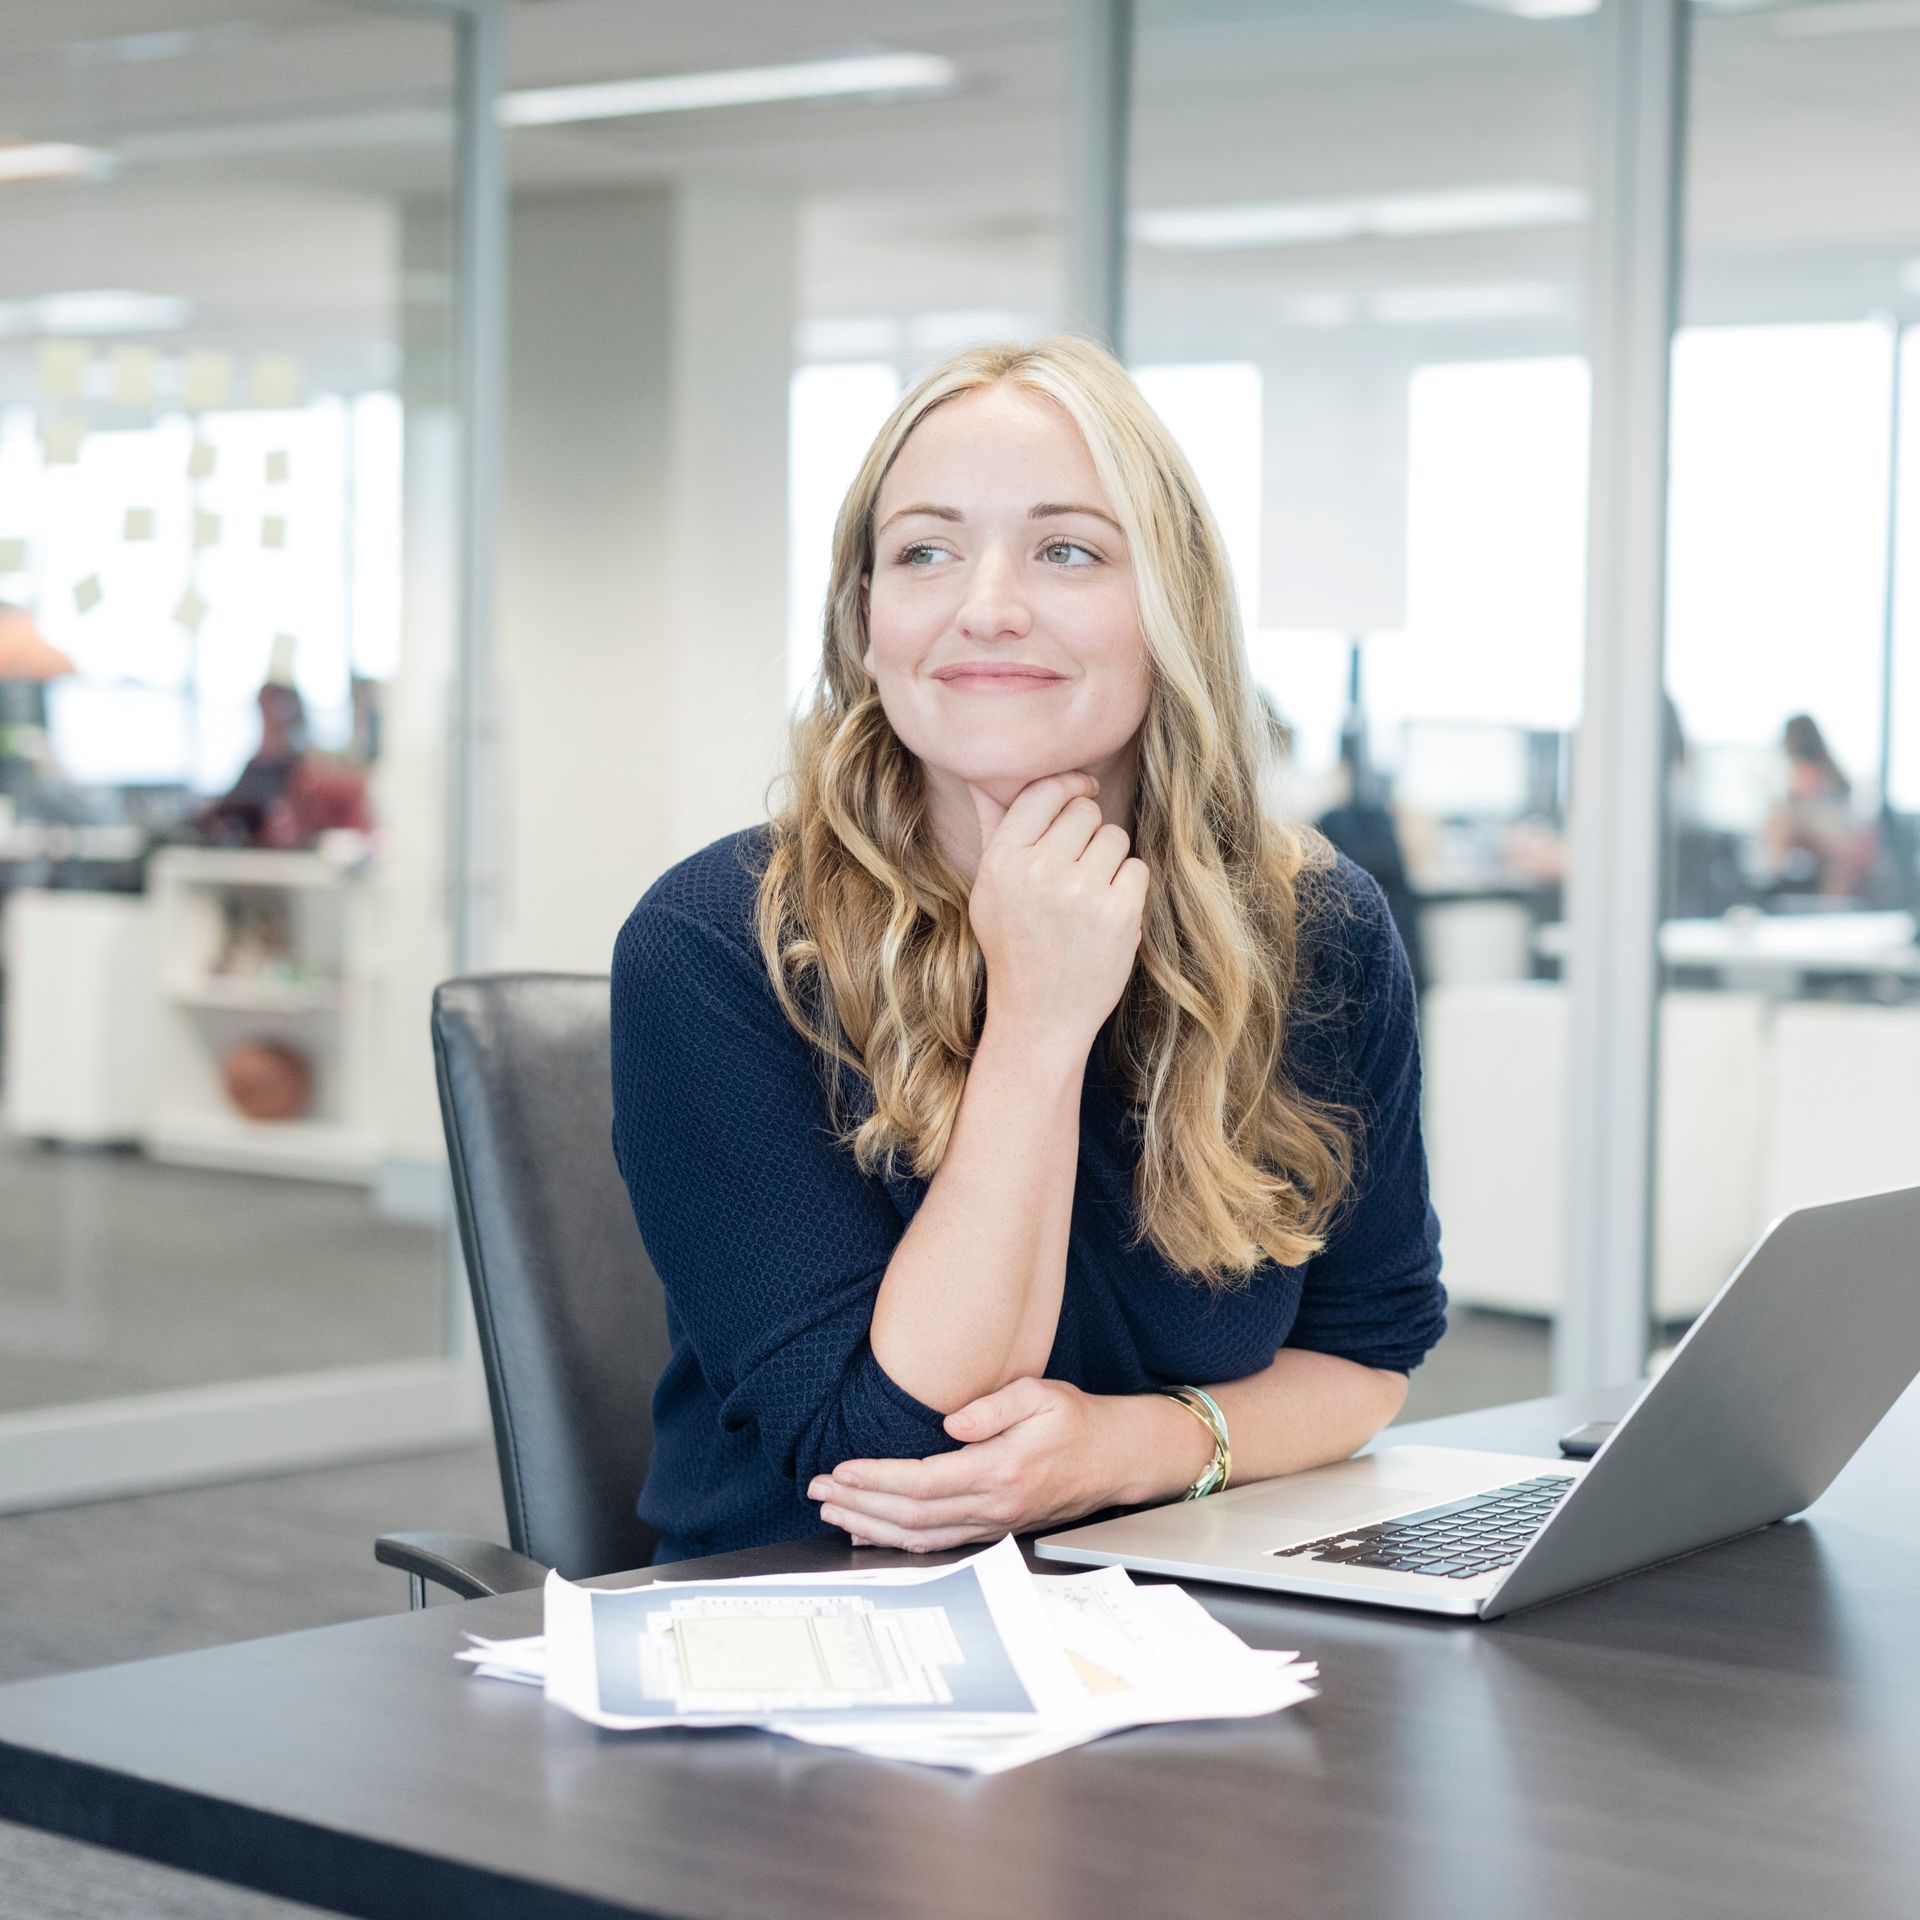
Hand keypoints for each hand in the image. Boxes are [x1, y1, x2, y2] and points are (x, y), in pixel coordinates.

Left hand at [807, 1378, 1194, 1551]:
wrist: (1115, 1459)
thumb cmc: (1077, 1421)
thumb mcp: (1042, 1395)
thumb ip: (995, 1407)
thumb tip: (950, 1423)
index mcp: (1001, 1471)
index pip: (924, 1481)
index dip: (877, 1479)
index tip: (841, 1469)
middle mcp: (994, 1506)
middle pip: (912, 1515)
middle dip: (859, 1504)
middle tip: (818, 1491)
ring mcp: (993, 1523)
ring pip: (920, 1534)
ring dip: (871, 1526)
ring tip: (832, 1510)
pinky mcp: (993, 1528)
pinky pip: (938, 1540)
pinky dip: (898, 1538)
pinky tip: (872, 1531)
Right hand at [966, 773, 1148, 1054]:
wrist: (1039, 1015)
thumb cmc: (1014, 946)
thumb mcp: (988, 890)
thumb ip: (994, 830)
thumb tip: (986, 776)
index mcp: (1002, 862)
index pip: (1043, 792)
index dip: (1068, 784)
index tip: (1083, 790)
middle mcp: (1039, 871)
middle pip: (1085, 811)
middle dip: (1087, 832)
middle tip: (1076, 867)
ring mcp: (1081, 892)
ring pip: (1114, 837)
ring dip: (1109, 860)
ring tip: (1088, 896)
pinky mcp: (1119, 913)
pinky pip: (1137, 868)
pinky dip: (1128, 888)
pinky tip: (1106, 914)